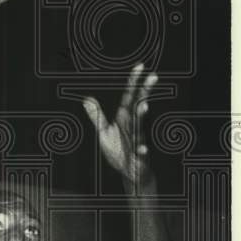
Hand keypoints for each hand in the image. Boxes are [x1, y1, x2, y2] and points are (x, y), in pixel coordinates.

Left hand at [82, 64, 157, 186]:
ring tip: (144, 106)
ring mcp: (138, 141)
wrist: (133, 174)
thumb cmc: (119, 151)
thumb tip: (86, 99)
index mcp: (125, 119)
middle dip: (145, 92)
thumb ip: (97, 117)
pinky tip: (143, 149)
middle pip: (138, 107)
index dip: (134, 82)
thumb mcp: (104, 133)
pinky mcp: (139, 157)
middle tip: (154, 76)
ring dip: (141, 117)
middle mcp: (133, 127)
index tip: (141, 66)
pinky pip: (141, 153)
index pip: (130, 97)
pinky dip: (142, 150)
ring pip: (140, 127)